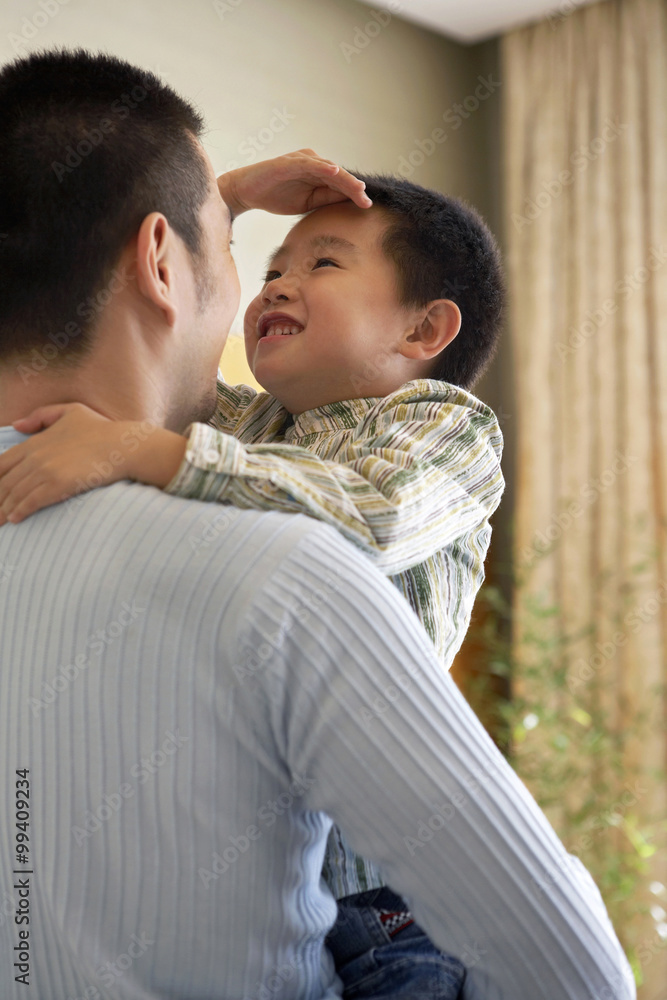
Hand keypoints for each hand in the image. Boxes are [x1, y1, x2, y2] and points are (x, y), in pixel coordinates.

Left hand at [0, 403, 150, 524]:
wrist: (123, 445)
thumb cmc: (101, 429)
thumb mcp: (71, 411)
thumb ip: (41, 415)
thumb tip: (18, 425)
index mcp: (35, 442)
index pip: (2, 463)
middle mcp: (36, 456)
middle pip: (4, 482)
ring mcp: (46, 471)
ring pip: (15, 494)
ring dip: (4, 509)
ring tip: (1, 521)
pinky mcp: (58, 485)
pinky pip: (31, 501)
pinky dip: (20, 511)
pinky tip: (15, 519)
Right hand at [217, 149, 372, 216]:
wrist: (247, 192)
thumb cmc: (275, 196)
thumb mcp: (306, 203)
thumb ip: (325, 199)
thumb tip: (347, 202)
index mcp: (317, 174)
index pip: (340, 184)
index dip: (354, 194)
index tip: (368, 206)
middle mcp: (312, 163)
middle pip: (338, 176)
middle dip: (354, 188)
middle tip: (367, 201)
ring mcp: (301, 161)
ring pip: (328, 169)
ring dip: (344, 178)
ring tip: (358, 188)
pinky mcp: (288, 162)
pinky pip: (309, 164)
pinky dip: (322, 167)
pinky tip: (334, 172)